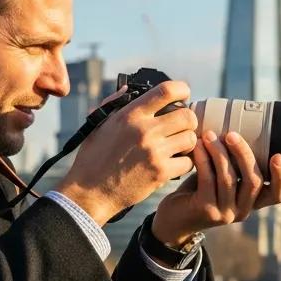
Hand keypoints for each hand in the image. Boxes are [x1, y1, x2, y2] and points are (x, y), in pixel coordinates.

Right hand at [54, 81, 198, 223]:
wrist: (90, 192)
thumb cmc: (93, 158)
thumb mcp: (100, 125)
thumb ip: (115, 104)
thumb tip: (129, 88)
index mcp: (130, 115)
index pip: (166, 90)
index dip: (182, 89)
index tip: (184, 94)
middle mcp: (144, 130)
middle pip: (187, 116)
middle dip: (189, 120)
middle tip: (182, 127)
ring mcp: (154, 152)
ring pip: (191, 138)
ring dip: (188, 142)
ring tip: (177, 146)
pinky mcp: (161, 172)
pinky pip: (188, 162)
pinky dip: (184, 163)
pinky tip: (174, 163)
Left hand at [150, 130, 280, 245]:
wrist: (173, 220)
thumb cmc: (199, 192)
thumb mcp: (222, 180)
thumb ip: (234, 166)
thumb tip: (238, 129)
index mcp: (252, 203)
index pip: (278, 195)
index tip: (277, 155)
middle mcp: (243, 211)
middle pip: (253, 181)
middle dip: (244, 154)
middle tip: (232, 134)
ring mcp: (225, 213)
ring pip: (229, 178)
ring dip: (220, 153)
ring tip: (209, 135)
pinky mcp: (206, 210)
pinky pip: (208, 179)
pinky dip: (204, 159)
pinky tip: (198, 146)